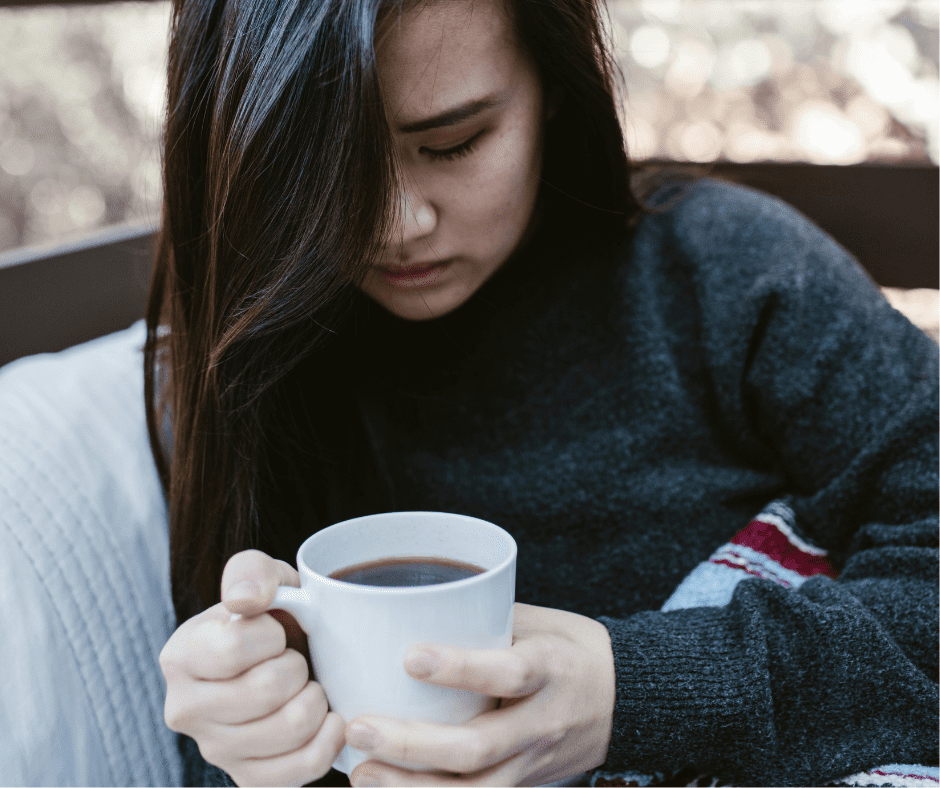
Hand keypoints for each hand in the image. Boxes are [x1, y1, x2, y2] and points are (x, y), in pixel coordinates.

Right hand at [159, 549, 346, 786]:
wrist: (287, 656)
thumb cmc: (274, 615)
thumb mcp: (263, 579)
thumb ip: (251, 573)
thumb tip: (244, 601)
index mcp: (180, 656)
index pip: (235, 648)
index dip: (272, 635)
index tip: (276, 631)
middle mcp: (185, 710)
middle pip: (267, 690)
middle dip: (298, 666)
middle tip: (295, 660)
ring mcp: (215, 751)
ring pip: (291, 728)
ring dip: (317, 699)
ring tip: (308, 686)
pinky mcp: (248, 778)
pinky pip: (303, 769)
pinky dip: (329, 739)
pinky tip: (327, 719)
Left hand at [344, 603, 614, 786]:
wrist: (628, 699)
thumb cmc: (571, 648)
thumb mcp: (538, 622)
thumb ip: (486, 621)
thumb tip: (414, 610)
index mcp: (551, 668)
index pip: (507, 673)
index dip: (460, 668)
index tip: (410, 657)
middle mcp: (544, 721)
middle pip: (478, 746)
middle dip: (412, 743)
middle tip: (360, 727)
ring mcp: (535, 761)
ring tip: (362, 774)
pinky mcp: (528, 785)